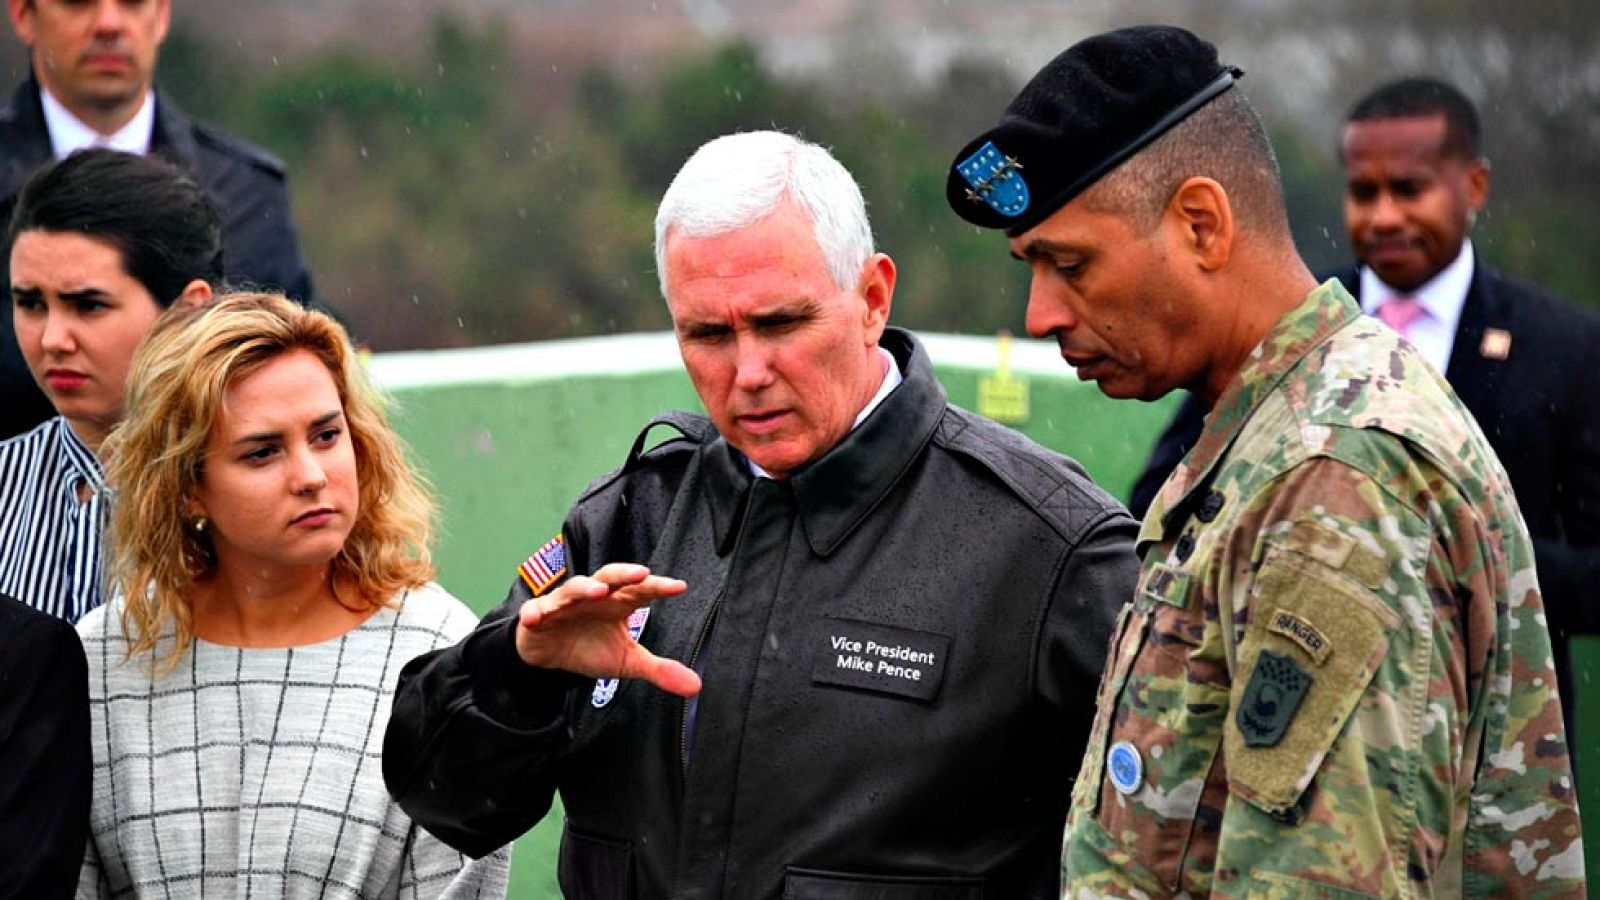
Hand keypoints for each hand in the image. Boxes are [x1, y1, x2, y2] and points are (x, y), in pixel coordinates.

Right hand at [515, 562, 700, 696]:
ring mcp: (564, 603)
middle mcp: (593, 596)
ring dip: (585, 588)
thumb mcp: (627, 662)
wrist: (551, 657)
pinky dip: (534, 612)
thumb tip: (696, 687)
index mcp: (617, 603)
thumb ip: (659, 670)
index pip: (640, 590)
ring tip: (598, 591)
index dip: (658, 587)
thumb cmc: (592, 649)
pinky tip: (535, 616)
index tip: (679, 587)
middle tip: (641, 573)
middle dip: (624, 574)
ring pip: (574, 589)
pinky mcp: (538, 615)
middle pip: (609, 578)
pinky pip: (535, 611)